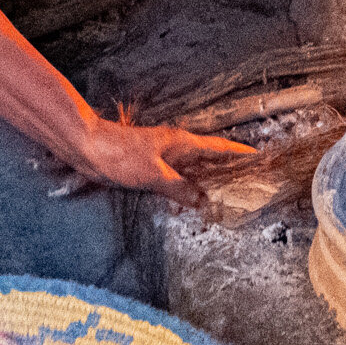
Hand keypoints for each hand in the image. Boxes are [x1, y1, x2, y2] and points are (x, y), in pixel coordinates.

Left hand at [64, 117, 255, 203]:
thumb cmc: (118, 154)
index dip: (240, 153)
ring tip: (225, 196)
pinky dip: (186, 188)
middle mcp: (175, 147)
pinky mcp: (148, 166)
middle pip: (209, 158)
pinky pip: (176, 178)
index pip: (219, 147)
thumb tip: (204, 202)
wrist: (86, 148)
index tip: (259, 158)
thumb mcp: (154, 175)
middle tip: (248, 183)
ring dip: (207, 181)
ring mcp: (162, 156)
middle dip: (228, 169)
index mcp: (181, 143)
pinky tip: (188, 201)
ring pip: (192, 169)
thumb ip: (180, 189)